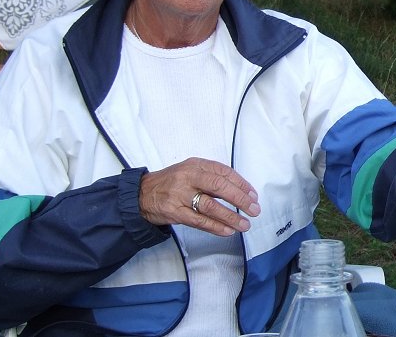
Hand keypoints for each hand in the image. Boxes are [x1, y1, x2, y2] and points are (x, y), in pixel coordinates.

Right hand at [138, 157, 260, 235]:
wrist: (142, 194)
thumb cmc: (170, 182)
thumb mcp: (189, 171)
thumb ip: (211, 177)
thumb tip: (239, 190)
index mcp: (195, 165)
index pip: (224, 172)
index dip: (242, 184)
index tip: (253, 195)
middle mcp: (188, 177)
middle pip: (219, 186)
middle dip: (240, 199)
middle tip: (254, 209)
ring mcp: (180, 195)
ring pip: (211, 206)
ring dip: (231, 217)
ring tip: (245, 224)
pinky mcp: (175, 212)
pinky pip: (199, 221)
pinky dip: (216, 227)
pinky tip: (228, 231)